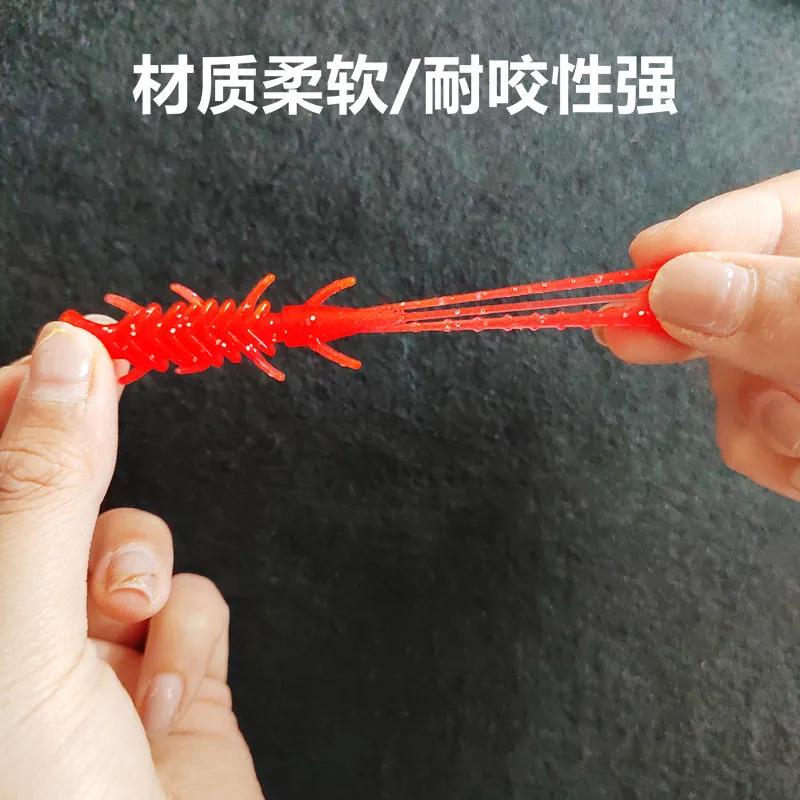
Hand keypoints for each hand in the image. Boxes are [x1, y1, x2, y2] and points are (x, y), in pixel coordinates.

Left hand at [0, 321, 263, 798]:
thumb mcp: (15, 631)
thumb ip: (43, 484)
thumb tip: (73, 351)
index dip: (15, 404)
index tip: (66, 359)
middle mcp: (14, 620)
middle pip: (54, 495)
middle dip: (83, 492)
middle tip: (99, 445)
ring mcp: (92, 651)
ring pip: (131, 544)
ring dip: (137, 577)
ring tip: (124, 642)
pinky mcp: (170, 677)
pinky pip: (193, 604)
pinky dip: (189, 639)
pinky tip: (163, 706)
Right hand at [595, 169, 799, 501]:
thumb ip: (784, 311)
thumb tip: (678, 287)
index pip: (780, 214)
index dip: (705, 231)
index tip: (644, 257)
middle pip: (740, 295)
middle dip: (699, 330)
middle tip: (632, 336)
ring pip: (740, 379)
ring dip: (753, 415)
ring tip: (796, 429)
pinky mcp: (799, 421)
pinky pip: (756, 438)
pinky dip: (770, 457)